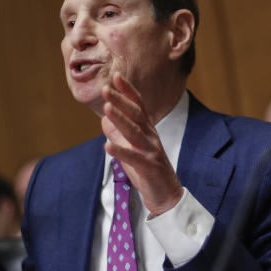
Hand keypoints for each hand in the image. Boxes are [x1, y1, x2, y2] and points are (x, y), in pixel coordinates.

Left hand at [100, 73, 182, 215]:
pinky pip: (134, 158)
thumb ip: (119, 134)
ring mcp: (151, 151)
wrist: (166, 194)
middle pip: (136, 114)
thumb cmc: (147, 169)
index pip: (137, 105)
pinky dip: (121, 152)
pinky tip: (107, 146)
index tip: (116, 76)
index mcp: (147, 130)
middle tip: (106, 88)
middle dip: (121, 100)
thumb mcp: (131, 148)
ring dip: (120, 120)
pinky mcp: (150, 167)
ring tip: (107, 109)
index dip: (127, 90)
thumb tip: (103, 120)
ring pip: (135, 132)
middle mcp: (151, 136)